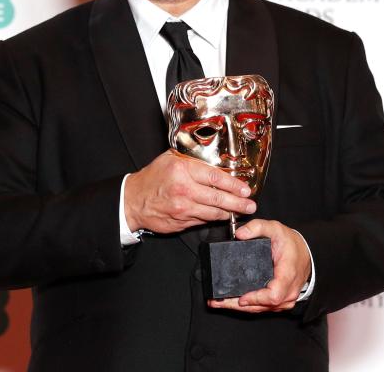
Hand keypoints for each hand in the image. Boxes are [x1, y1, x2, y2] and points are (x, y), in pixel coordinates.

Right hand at [124, 150, 256, 233]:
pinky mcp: (182, 222)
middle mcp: (184, 190)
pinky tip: (221, 215)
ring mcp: (183, 209)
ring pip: (213, 212)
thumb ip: (191, 160)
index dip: (233, 184)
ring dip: (229, 212)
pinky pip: (203, 220)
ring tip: (240, 211)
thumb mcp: (169, 159)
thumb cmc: (151, 178)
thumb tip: (213, 160)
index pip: (214, 177)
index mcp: (182, 171)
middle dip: (238, 203)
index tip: (245, 188)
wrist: (133, 201)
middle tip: (250, 204)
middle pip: (218, 198)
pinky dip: (213, 218)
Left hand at [207, 219, 310, 312]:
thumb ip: (257, 227)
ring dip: (240, 308)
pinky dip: (248, 306)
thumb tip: (239, 234)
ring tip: (219, 303)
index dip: (257, 299)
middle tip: (218, 302)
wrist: (306, 252)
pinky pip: (264, 307)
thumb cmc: (291, 243)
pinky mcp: (281, 301)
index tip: (242, 297)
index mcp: (287, 274)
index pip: (274, 295)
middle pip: (263, 306)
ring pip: (262, 309)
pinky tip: (232, 303)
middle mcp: (288, 291)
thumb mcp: (275, 228)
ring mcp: (285, 299)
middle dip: (239, 306)